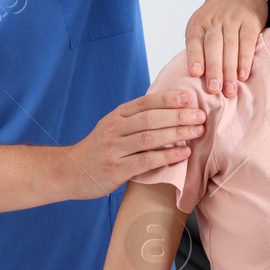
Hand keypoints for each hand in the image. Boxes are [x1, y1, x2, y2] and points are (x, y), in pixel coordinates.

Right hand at [61, 90, 206, 199]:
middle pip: (150, 118)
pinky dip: (167, 157)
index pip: (145, 102)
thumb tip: (172, 110)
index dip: (168, 98)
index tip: (189, 97)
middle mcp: (114, 129)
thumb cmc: (99, 149)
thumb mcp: (113, 127)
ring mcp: (114, 149)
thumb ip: (136, 120)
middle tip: (200, 116)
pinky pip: (145, 161)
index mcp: (117, 116)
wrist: (69, 172)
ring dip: (176, 134)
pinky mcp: (116, 169)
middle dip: (178, 116)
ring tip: (197, 132)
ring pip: (149, 138)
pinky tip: (183, 154)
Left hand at [185, 0, 266, 97]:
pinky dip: (245, 59)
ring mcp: (233, 19)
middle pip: (213, 46)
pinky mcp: (251, 20)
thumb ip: (201, 43)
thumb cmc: (219, 11)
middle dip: (214, 70)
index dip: (195, 57)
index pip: (195, 40)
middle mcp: (214, 19)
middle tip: (214, 91)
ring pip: (230, 46)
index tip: (196, 73)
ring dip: (229, 70)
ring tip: (230, 90)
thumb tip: (197, 76)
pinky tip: (243, 75)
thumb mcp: (204, 20)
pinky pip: (247, 41)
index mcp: (199, 22)